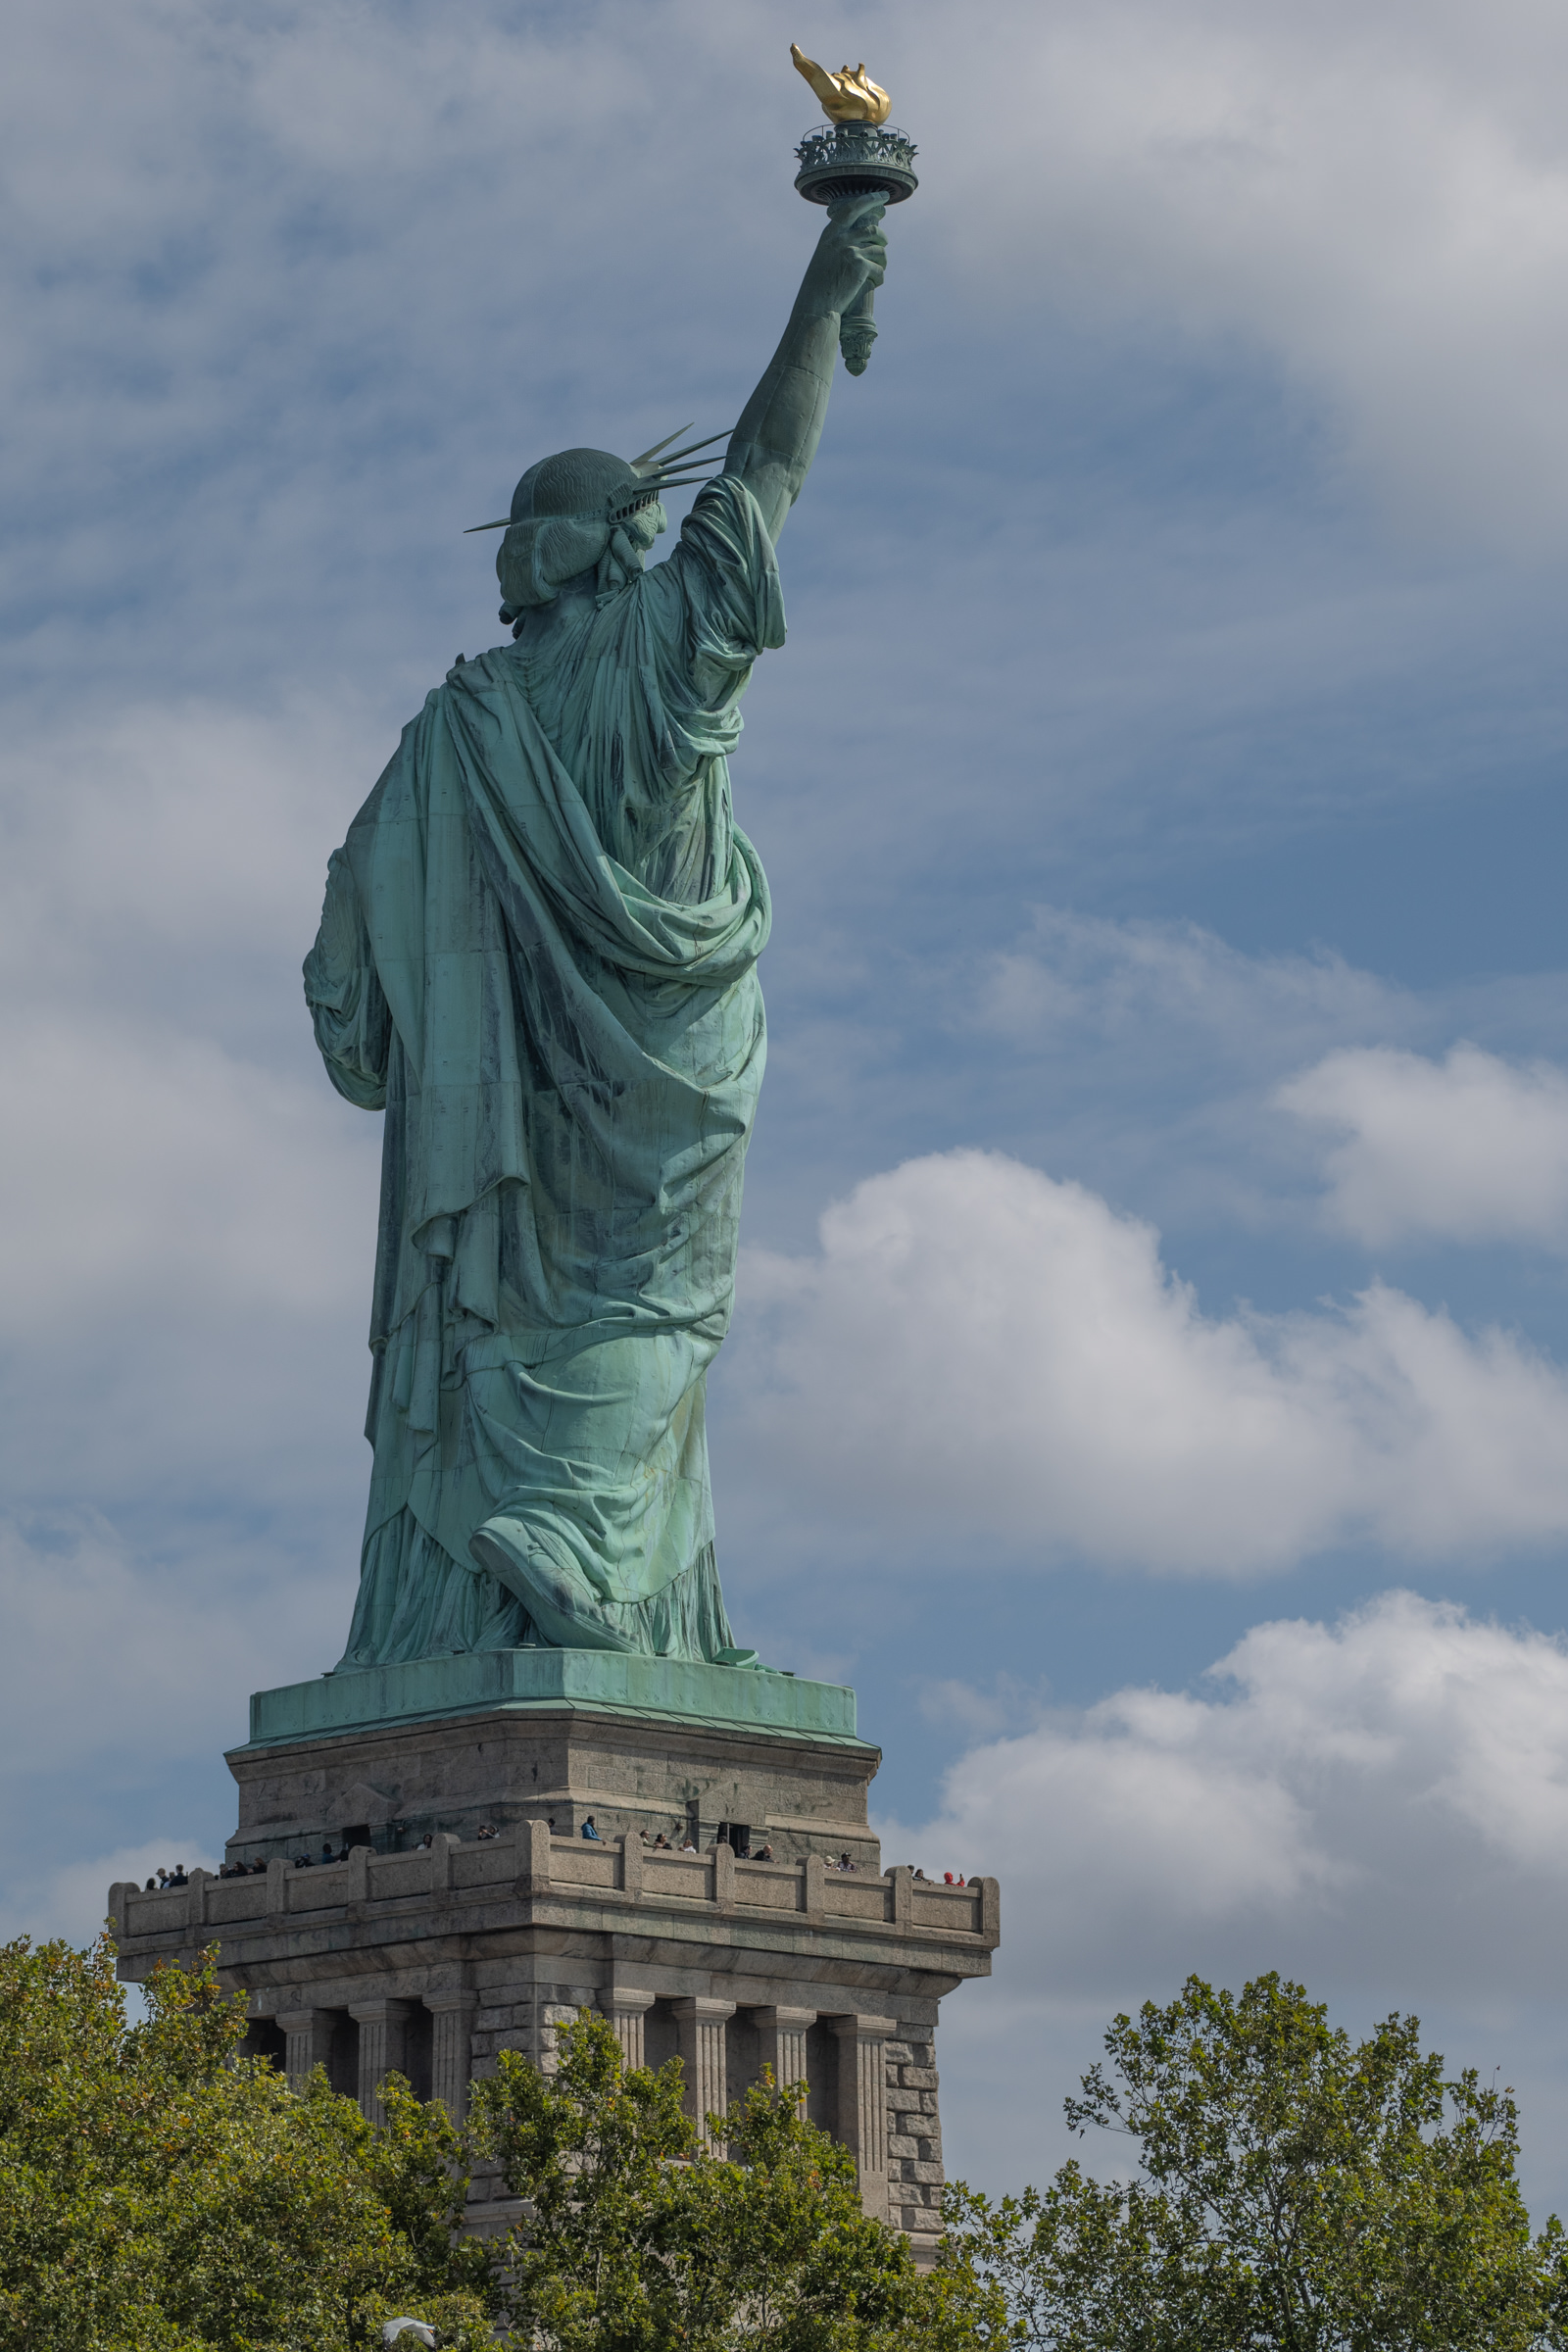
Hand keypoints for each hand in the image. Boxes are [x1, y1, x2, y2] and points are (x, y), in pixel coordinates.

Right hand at [804, 192, 887, 316]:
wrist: (816, 306)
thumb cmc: (820, 285)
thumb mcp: (825, 257)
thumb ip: (840, 243)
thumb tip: (864, 236)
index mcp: (830, 234)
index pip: (853, 208)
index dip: (869, 199)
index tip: (882, 195)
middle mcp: (841, 239)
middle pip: (873, 230)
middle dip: (882, 238)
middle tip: (884, 245)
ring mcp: (851, 252)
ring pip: (879, 250)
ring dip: (882, 262)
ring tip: (876, 271)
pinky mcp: (860, 267)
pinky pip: (880, 270)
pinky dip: (879, 278)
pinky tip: (874, 284)